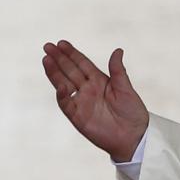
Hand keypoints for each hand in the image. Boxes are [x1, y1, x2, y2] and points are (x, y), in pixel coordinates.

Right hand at [42, 40, 148, 161]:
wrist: (134, 136)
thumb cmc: (132, 112)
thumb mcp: (125, 88)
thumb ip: (118, 70)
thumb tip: (118, 50)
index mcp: (99, 80)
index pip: (81, 63)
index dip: (71, 53)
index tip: (61, 43)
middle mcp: (88, 89)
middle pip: (70, 71)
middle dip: (58, 59)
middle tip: (47, 46)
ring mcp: (82, 102)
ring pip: (64, 84)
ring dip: (54, 73)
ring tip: (46, 60)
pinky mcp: (78, 117)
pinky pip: (67, 104)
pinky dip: (62, 95)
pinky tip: (59, 85)